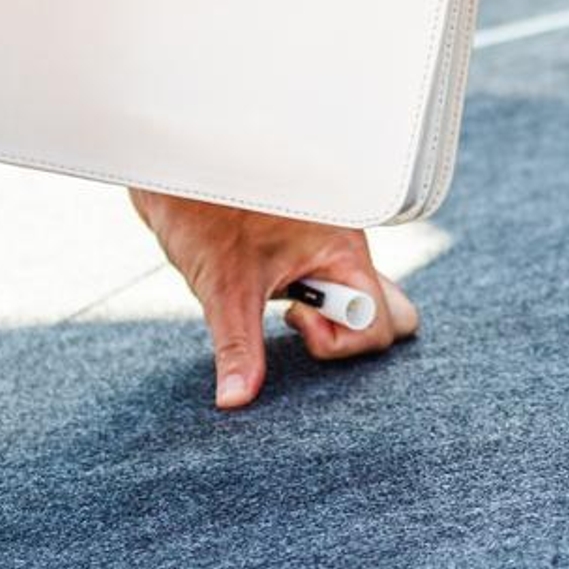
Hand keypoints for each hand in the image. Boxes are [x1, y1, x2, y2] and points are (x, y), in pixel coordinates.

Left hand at [131, 189, 420, 411]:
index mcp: (344, 252)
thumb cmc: (205, 213)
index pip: (380, 324)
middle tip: (298, 317)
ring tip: (283, 301)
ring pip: (361, 305)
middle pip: (390, 314)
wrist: (177, 169)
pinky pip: (336, 292)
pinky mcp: (306, 254)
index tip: (290, 317)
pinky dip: (314, 306)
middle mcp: (347, 252)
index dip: (337, 339)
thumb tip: (235, 399)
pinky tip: (276, 293)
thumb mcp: (223, 287)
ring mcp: (330, 253)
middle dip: (351, 332)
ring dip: (327, 318)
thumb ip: (238, 346)